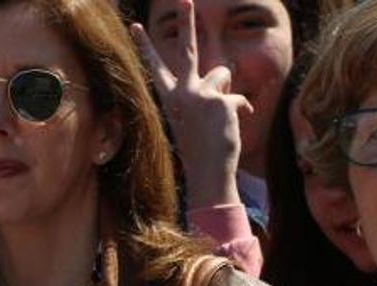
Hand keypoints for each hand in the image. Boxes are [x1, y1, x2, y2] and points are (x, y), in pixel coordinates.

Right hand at [130, 0, 250, 208]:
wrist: (207, 173)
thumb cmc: (200, 149)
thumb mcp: (194, 118)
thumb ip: (203, 92)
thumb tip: (226, 70)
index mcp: (170, 99)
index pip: (156, 67)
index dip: (145, 46)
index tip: (135, 26)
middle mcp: (182, 93)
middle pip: (187, 49)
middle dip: (187, 21)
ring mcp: (200, 95)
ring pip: (223, 73)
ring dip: (227, 91)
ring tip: (220, 118)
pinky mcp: (219, 100)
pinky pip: (238, 95)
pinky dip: (240, 109)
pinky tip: (232, 126)